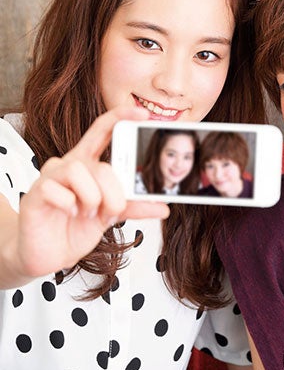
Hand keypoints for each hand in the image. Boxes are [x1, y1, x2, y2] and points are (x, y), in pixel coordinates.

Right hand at [14, 106, 168, 279]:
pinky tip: (68, 213)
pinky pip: (57, 189)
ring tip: (88, 214)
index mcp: (89, 164)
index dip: (120, 116)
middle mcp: (70, 165)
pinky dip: (69, 205)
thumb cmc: (77, 228)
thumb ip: (134, 206)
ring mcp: (51, 176)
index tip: (143, 114)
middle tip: (112, 210)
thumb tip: (162, 207)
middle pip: (101, 165)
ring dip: (92, 199)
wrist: (50, 254)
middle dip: (114, 193)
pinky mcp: (35, 192)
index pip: (103, 130)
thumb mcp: (111, 215)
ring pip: (80, 171)